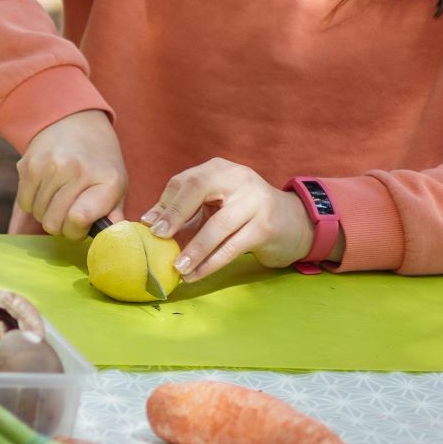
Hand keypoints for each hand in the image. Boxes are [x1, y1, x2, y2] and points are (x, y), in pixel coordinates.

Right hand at [16, 110, 127, 237]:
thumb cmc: (98, 162)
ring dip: (46, 213)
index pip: (78, 219)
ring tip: (59, 197)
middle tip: (69, 212)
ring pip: (38, 215)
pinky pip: (24, 203)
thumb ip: (112, 215)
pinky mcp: (28, 164)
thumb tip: (111, 241)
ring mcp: (49, 166)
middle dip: (61, 225)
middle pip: (54, 223)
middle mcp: (76, 171)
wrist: (75, 121)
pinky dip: (33, 203)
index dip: (77, 230)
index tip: (82, 224)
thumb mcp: (116, 186)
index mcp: (106, 180)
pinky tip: (46, 188)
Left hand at [142, 159, 313, 280]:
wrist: (295, 222)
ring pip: (217, 226)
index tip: (147, 224)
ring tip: (177, 267)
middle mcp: (238, 178)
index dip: (165, 203)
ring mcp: (255, 201)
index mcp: (220, 169)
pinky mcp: (265, 227)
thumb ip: (187, 210)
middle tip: (157, 237)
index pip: (186, 181)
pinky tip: (195, 274)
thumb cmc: (245, 213)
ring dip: (194, 249)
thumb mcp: (217, 203)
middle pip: (198, 189)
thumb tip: (149, 224)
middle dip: (174, 214)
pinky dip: (211, 263)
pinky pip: (232, 247)